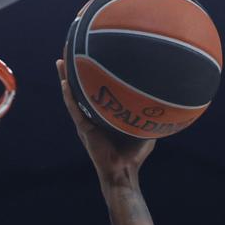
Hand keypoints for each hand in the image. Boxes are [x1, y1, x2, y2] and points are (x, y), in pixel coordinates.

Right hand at [58, 59, 154, 182]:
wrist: (123, 172)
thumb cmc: (135, 154)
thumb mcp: (144, 127)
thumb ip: (149, 113)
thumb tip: (165, 98)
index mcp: (102, 116)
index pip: (94, 92)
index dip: (90, 77)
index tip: (90, 58)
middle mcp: (91, 117)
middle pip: (79, 89)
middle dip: (73, 72)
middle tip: (68, 53)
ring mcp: (85, 122)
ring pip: (72, 96)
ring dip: (65, 79)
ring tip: (60, 62)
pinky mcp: (84, 129)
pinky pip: (74, 109)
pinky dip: (69, 96)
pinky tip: (65, 83)